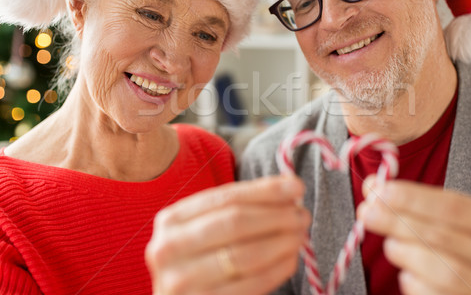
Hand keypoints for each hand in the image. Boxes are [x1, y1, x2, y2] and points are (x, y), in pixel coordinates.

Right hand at [145, 176, 309, 294]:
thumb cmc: (199, 261)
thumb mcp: (204, 229)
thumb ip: (239, 208)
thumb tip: (290, 187)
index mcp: (170, 220)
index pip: (226, 197)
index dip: (265, 190)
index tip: (296, 186)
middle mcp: (169, 249)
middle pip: (235, 223)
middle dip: (276, 215)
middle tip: (302, 214)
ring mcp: (182, 281)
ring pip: (246, 254)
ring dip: (281, 242)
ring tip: (299, 235)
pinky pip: (251, 284)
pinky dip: (277, 269)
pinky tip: (290, 259)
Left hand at [357, 178, 470, 294]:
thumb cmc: (464, 254)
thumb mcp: (448, 225)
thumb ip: (414, 204)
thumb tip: (372, 186)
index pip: (456, 207)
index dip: (415, 198)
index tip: (380, 190)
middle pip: (445, 236)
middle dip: (400, 222)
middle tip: (368, 214)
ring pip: (446, 271)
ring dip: (408, 253)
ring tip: (391, 246)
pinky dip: (415, 283)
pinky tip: (407, 275)